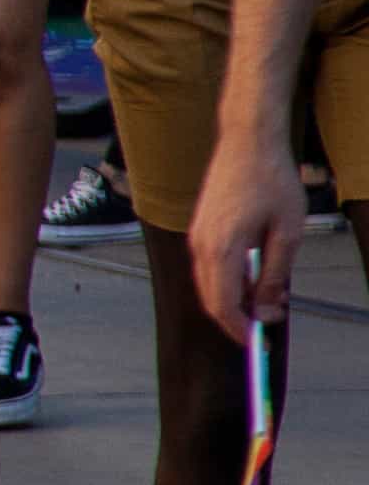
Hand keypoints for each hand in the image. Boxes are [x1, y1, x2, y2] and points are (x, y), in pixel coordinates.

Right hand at [188, 125, 301, 342]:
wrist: (247, 142)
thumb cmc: (271, 181)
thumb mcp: (288, 233)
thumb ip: (275, 274)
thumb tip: (268, 307)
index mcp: (222, 249)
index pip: (224, 304)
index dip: (241, 329)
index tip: (259, 342)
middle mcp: (201, 246)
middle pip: (211, 299)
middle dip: (237, 318)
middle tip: (268, 323)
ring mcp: (196, 236)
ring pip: (208, 284)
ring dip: (233, 300)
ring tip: (267, 299)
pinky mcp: (199, 229)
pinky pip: (208, 267)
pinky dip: (227, 282)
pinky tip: (252, 278)